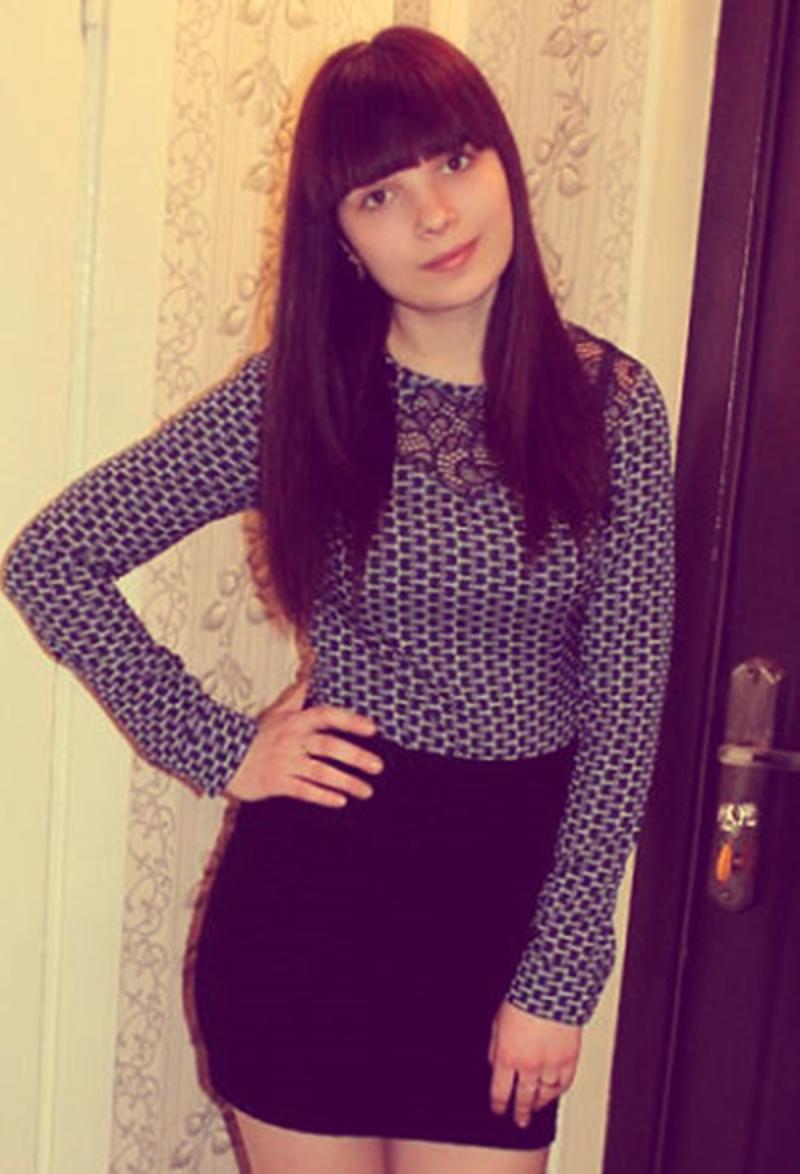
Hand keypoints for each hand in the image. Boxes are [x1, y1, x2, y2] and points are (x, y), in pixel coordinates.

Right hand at [224, 679, 382, 805]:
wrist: (221, 757)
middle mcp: (291, 740)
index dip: (350, 721)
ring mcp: (283, 762)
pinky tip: (340, 801)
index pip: (326, 715)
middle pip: (328, 746)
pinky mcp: (275, 783)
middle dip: (355, 756)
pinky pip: (303, 790)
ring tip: (366, 790)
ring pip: (320, 771)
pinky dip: (322, 795)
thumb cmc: (255, 736)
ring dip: (346, 781)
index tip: (373, 728)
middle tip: (378, 766)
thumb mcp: (276, 714)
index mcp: (294, 721)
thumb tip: (312, 676)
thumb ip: (297, 698)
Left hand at [488, 1000, 580, 1127]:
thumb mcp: (497, 1023)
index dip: (498, 1106)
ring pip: (544, 1096)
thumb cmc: (523, 999)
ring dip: (539, 1104)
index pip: (499, 1092)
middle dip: (519, 1113)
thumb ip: (495, 1048)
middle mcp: (528, 1066)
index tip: (498, 1111)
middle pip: (523, 1099)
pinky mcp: (569, 1061)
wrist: (551, 988)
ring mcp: (550, 1066)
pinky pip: (563, 1085)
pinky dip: (557, 1092)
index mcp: (506, 1057)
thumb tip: (494, 1065)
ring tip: (536, 1109)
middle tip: (519, 1121)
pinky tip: (553, 1093)